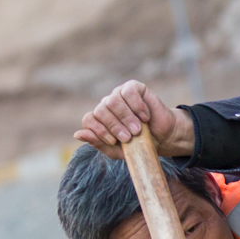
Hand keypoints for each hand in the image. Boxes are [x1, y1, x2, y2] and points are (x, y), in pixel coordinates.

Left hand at [76, 80, 195, 158]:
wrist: (162, 138)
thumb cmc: (137, 146)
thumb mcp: (116, 150)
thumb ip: (97, 142)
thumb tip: (77, 134)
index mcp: (100, 119)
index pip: (89, 119)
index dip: (99, 131)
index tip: (113, 141)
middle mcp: (107, 105)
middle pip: (100, 110)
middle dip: (114, 126)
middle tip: (128, 138)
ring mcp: (119, 95)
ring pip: (113, 101)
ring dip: (126, 117)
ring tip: (138, 130)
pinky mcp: (134, 88)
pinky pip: (129, 92)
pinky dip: (137, 106)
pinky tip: (145, 117)